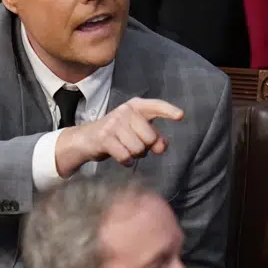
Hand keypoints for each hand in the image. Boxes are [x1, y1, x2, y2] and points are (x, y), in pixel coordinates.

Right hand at [54, 98, 183, 177]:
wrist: (86, 139)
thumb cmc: (118, 135)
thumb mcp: (137, 132)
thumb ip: (155, 138)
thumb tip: (162, 146)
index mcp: (135, 106)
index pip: (155, 106)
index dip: (169, 111)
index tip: (181, 116)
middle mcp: (125, 111)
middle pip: (151, 137)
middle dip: (145, 147)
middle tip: (132, 143)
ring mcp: (113, 123)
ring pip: (139, 149)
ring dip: (134, 155)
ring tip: (124, 148)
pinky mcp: (104, 137)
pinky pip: (126, 156)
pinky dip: (126, 161)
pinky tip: (121, 156)